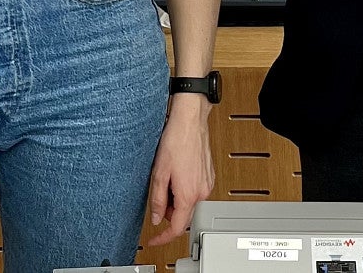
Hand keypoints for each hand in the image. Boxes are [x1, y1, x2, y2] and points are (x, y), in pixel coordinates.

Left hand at [145, 97, 214, 245]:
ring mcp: (207, 184)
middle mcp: (202, 192)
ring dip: (176, 199)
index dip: (162, 238)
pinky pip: (195, 192)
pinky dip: (184, 190)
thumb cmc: (177, 141)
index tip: (154, 240)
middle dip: (168, 212)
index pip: (176, 228)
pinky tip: (177, 173)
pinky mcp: (209, 176)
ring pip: (189, 203)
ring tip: (167, 178)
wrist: (191, 121)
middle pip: (183, 216)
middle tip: (157, 197)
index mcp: (188, 195)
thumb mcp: (159, 173)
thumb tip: (156, 218)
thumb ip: (157, 200)